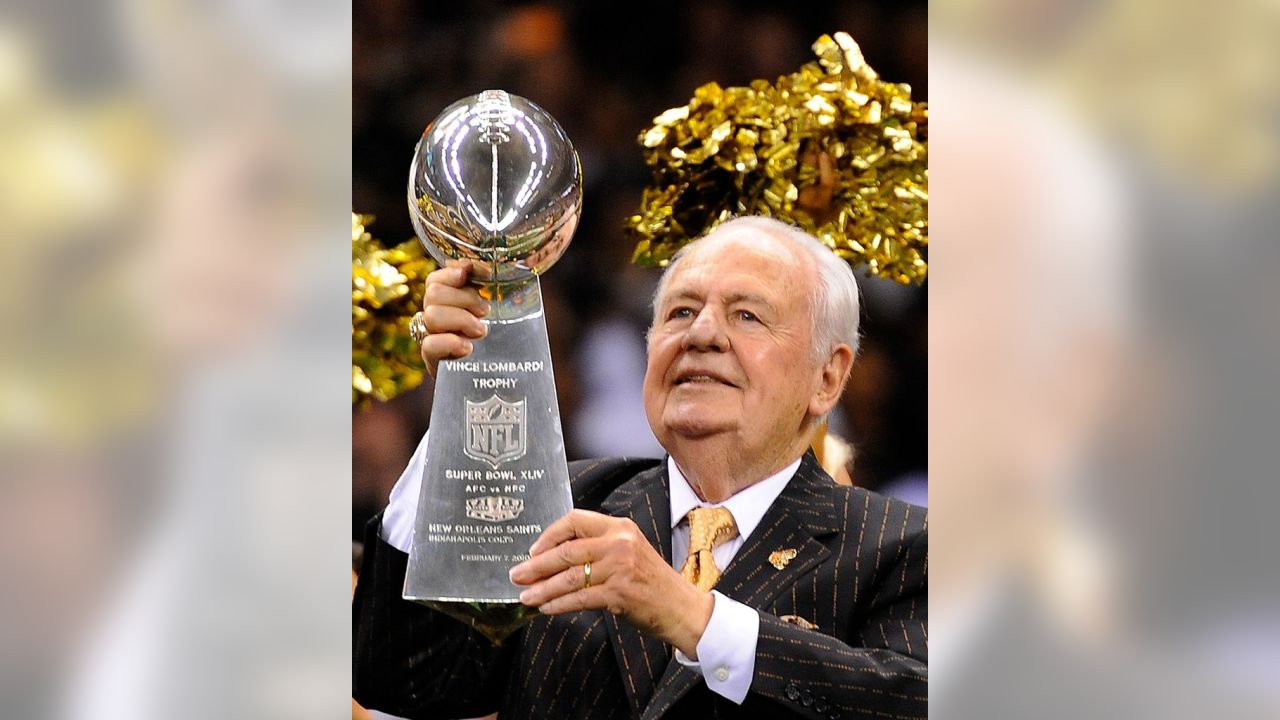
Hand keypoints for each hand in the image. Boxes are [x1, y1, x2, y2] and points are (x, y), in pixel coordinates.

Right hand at [417, 259, 489, 376]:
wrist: (498, 382)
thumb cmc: (501, 345)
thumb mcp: (500, 314)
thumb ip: (492, 292)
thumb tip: (488, 267)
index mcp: (449, 304)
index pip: (435, 280)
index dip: (449, 273)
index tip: (467, 274)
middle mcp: (436, 319)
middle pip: (433, 293)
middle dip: (463, 298)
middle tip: (484, 311)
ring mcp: (433, 339)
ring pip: (431, 315)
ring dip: (460, 319)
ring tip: (481, 331)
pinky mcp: (434, 362)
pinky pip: (429, 344)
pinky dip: (450, 342)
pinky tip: (467, 348)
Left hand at [509, 510, 714, 657]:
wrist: (680, 607)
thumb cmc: (651, 581)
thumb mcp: (628, 552)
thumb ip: (598, 548)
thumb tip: (553, 557)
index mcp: (620, 527)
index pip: (575, 520)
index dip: (550, 535)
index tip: (533, 550)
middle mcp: (619, 542)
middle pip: (567, 550)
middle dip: (536, 565)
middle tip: (516, 574)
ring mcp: (619, 567)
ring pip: (569, 577)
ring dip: (542, 588)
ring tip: (525, 595)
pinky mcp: (618, 592)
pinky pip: (579, 598)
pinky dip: (558, 604)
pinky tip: (546, 608)